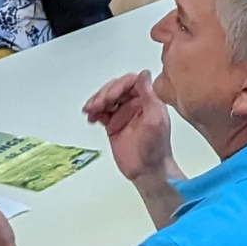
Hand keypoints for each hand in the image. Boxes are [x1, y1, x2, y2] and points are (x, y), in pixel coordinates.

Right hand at [83, 71, 176, 187]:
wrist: (147, 171)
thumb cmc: (155, 149)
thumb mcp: (155, 120)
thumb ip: (149, 96)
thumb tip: (145, 74)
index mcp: (149, 99)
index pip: (132, 82)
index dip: (119, 86)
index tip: (111, 96)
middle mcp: (136, 104)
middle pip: (116, 88)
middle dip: (104, 94)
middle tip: (98, 104)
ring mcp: (124, 114)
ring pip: (107, 99)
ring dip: (97, 101)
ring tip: (91, 109)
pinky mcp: (114, 124)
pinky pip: (101, 112)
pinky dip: (94, 112)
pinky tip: (90, 115)